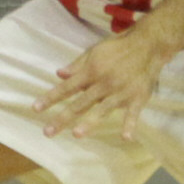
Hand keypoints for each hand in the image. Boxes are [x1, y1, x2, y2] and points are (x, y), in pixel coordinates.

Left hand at [35, 26, 172, 139]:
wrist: (147, 45)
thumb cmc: (117, 48)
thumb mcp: (94, 52)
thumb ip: (77, 65)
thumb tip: (58, 74)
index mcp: (91, 71)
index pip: (67, 88)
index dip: (51, 98)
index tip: (36, 109)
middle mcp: (104, 83)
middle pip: (80, 103)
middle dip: (63, 118)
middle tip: (48, 132)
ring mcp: (121, 92)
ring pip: (102, 110)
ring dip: (90, 123)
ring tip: (76, 134)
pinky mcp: (137, 98)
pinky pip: (133, 114)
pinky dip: (130, 125)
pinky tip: (125, 138)